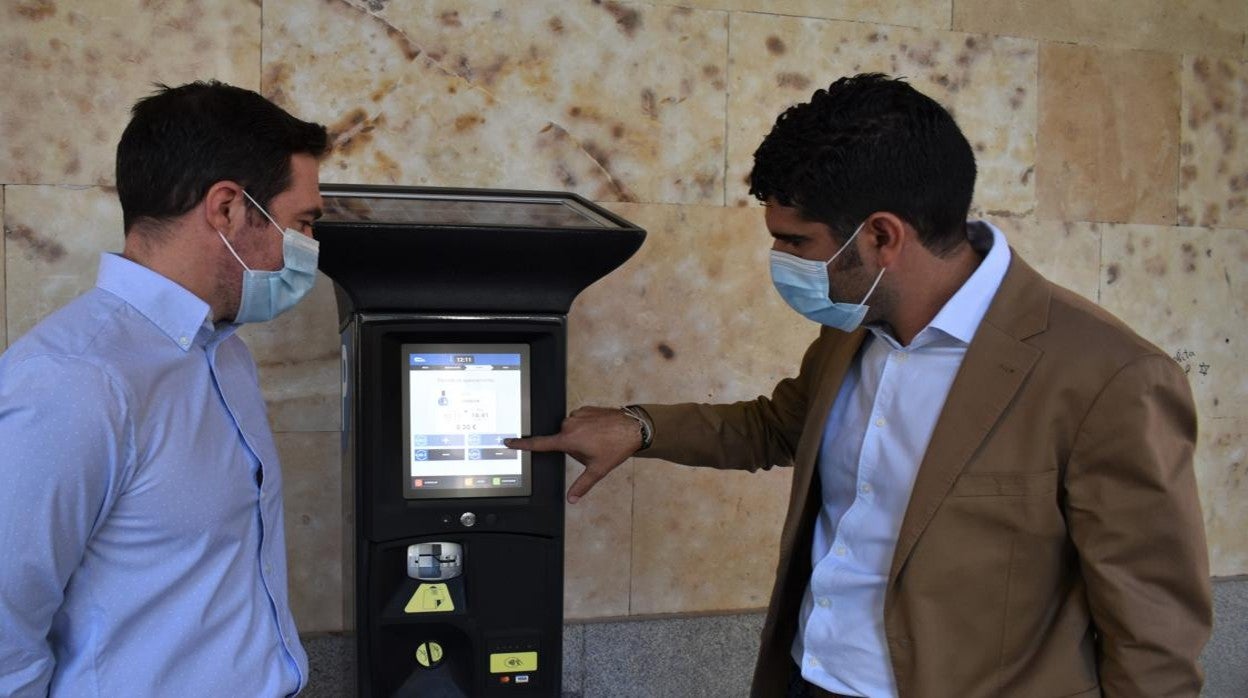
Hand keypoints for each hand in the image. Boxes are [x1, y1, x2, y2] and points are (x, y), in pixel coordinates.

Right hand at [505, 406, 641, 503]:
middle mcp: (569, 425)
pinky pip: (579, 420)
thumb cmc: (615, 448)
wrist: (632, 427)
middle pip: (561, 439)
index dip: (522, 444)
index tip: (509, 441)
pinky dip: (586, 426)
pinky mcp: (585, 408)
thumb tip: (572, 499)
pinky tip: (599, 431)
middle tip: (591, 450)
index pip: (539, 444)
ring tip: (598, 440)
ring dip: (580, 436)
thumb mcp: (597, 470)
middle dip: (572, 446)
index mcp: (568, 440)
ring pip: (571, 429)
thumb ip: (582, 486)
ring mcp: (577, 415)